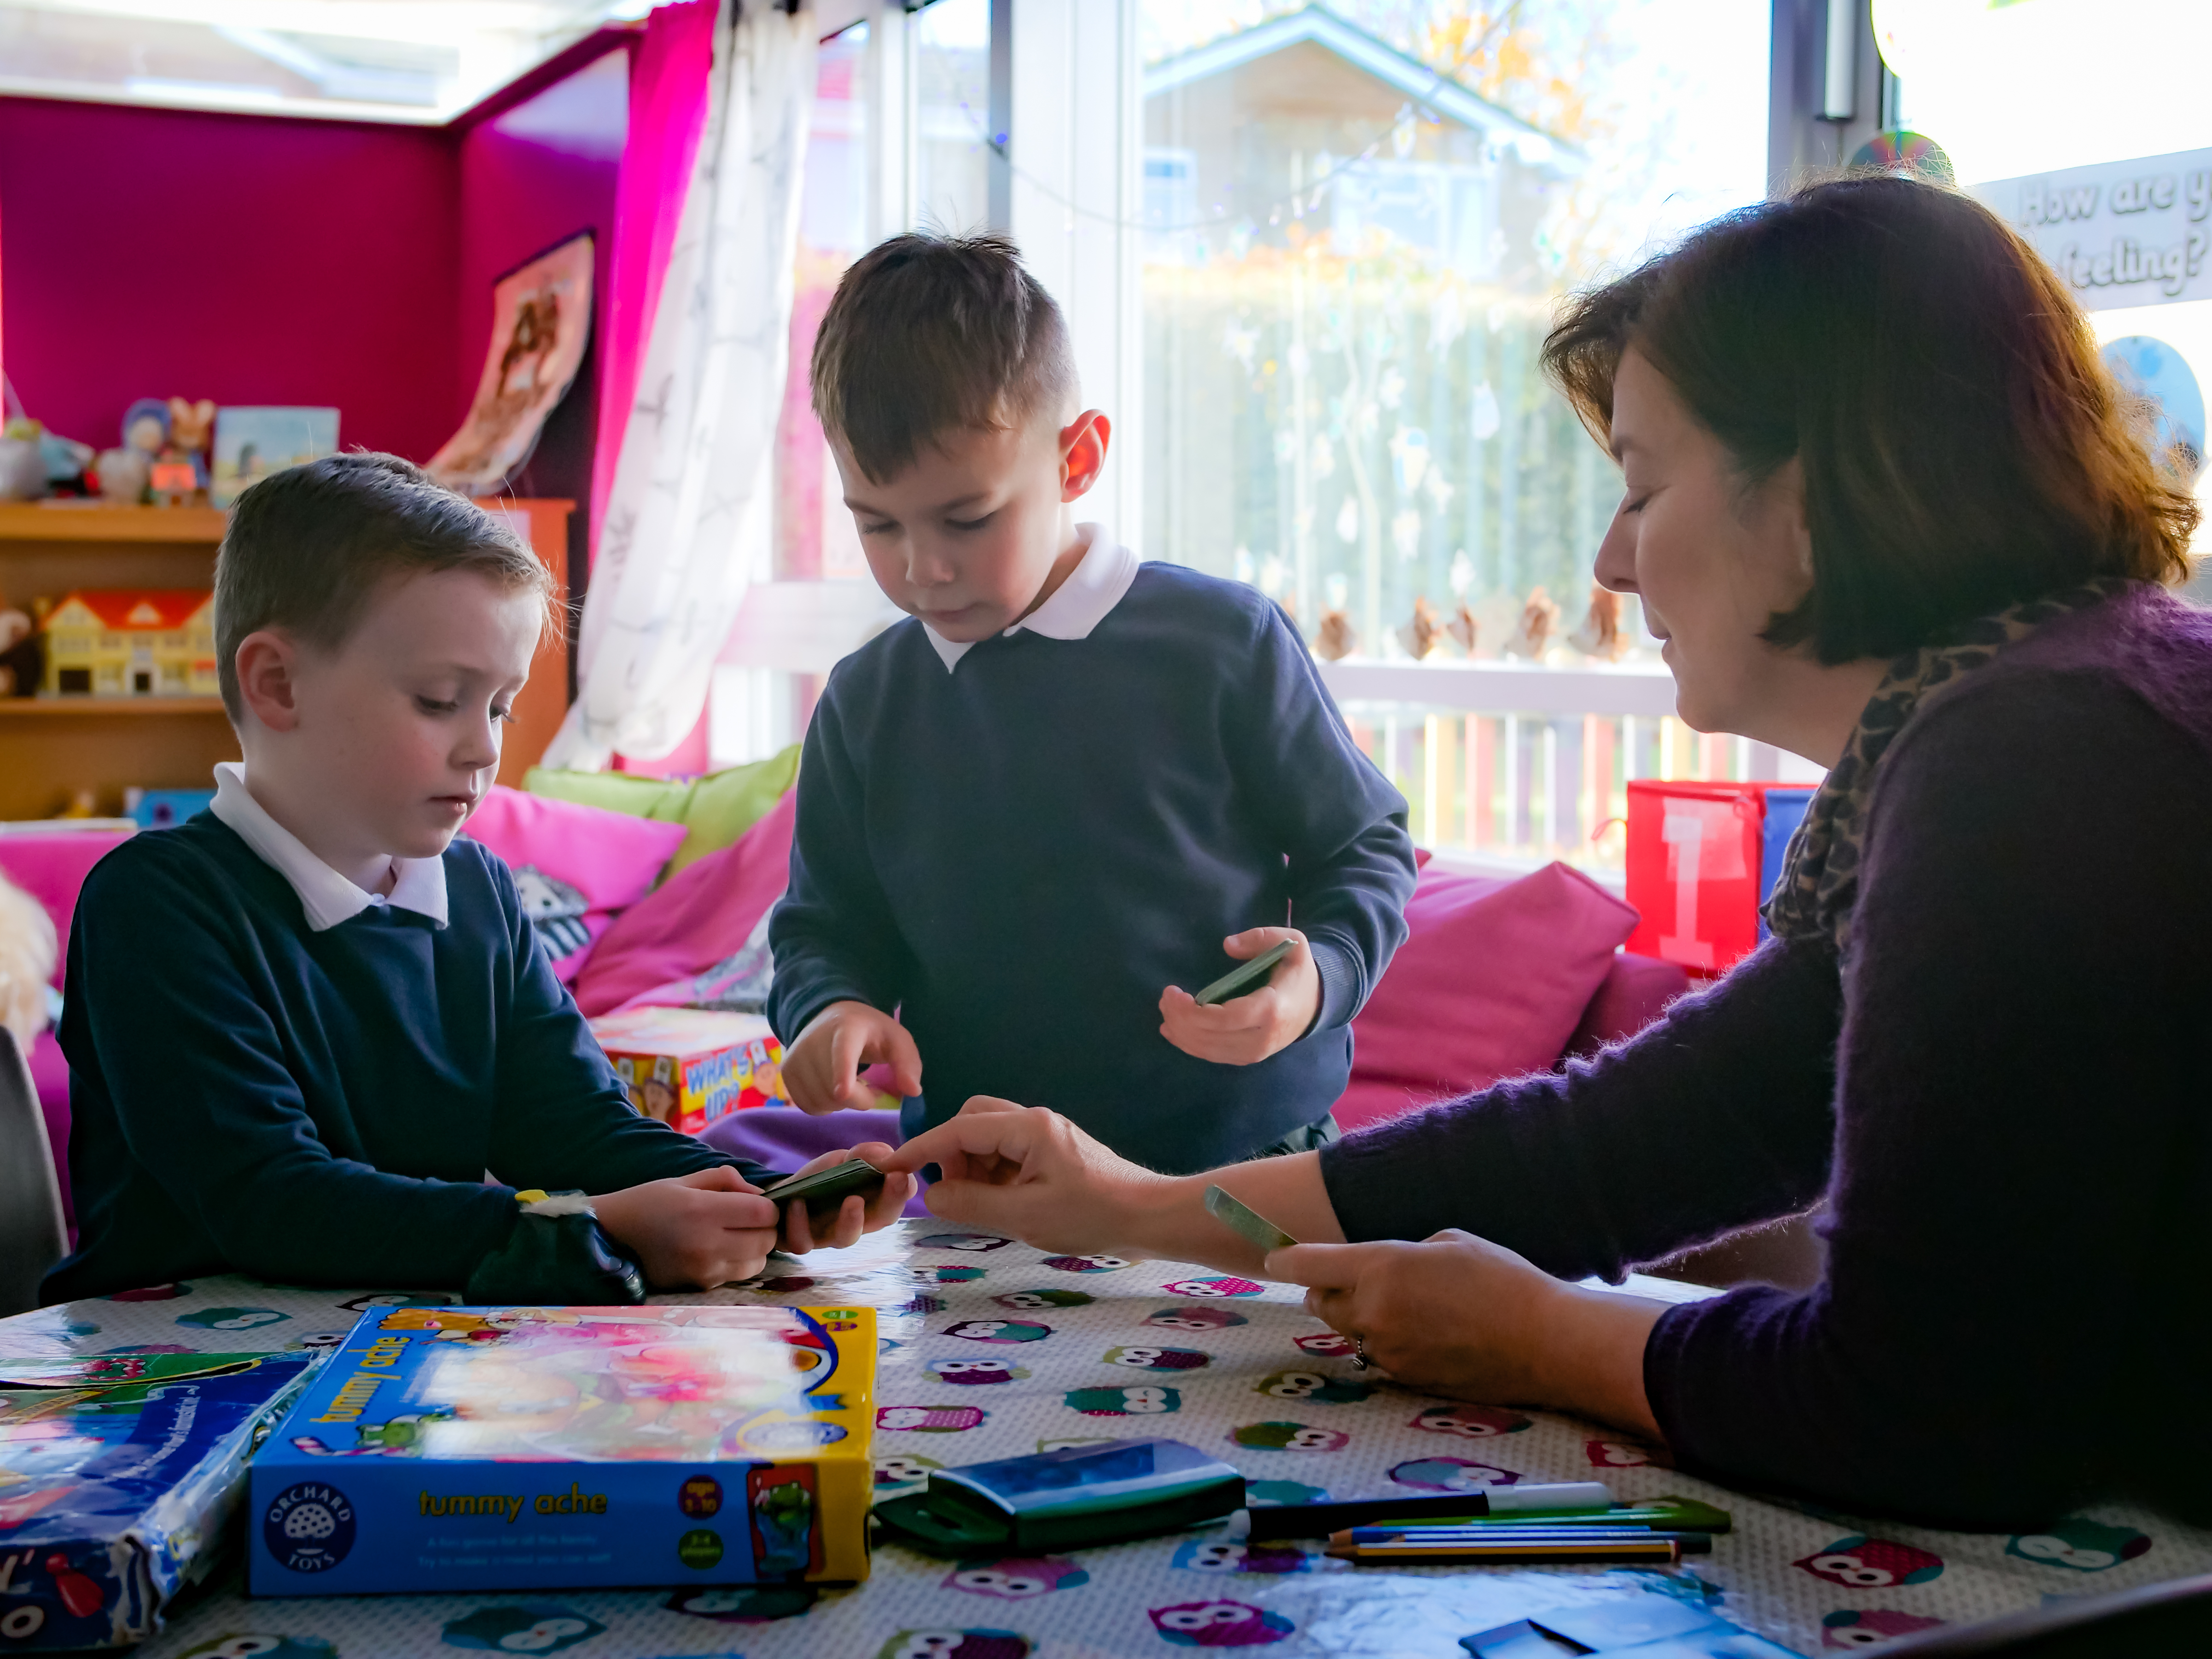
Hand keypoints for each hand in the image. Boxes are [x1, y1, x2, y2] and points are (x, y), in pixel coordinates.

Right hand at [592, 1166, 780, 1289]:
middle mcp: (706, 1245)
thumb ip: (725, 1180)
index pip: (763, 1213)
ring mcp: (703, 1271)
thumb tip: (759, 1194)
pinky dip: (737, 1263)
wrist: (609, 1240)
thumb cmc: (646, 1203)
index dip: (768, 1206)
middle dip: (764, 1228)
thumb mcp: (684, 1181)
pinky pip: (736, 1276)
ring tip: (735, 1236)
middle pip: (766, 1240)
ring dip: (755, 1249)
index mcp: (702, 1211)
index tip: (756, 1203)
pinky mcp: (699, 1287)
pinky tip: (718, 1251)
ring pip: (757, 1263)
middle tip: (748, 1219)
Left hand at [773, 1139, 915, 1252]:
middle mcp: (856, 1223)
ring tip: (853, 1201)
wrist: (783, 1197)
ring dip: (852, 1221)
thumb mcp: (842, 1160)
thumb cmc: (821, 1180)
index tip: (903, 1174)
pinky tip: (798, 1204)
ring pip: (846, 1238)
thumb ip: (864, 1154)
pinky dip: (800, 1224)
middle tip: (896, 1180)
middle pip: (881, 1219)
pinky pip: (804, 1241)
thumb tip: (886, 1153)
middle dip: (891, 1201)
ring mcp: (829, 1235)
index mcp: (872, 1202)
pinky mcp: (801, 1242)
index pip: (896, 1199)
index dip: (903, 1190)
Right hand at [783, 1000, 920, 1114]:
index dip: (842, 1073)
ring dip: (842, 1104)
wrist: (828, 1016)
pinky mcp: (787, 1071)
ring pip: (822, 1102)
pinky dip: (824, 1106)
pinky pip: (807, 1106)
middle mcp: (814, 1040)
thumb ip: (908, 1063)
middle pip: (836, 1090)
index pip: (843, 1052)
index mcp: (847, 1028)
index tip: (843, 1093)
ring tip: (851, 1084)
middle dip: (860, 1099)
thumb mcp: (896, 1039)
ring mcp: (796, 1056)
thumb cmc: (869, 1032)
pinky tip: (832, 1089)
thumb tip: (913, 1091)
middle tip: (870, 1086)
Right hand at [882, 1097, 1168, 1255]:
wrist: (1149, 1218)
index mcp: (1027, 1128)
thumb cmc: (1091, 1215)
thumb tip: (930, 1196)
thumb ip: (972, 1204)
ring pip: (990, 1139)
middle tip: (954, 1193)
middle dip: (953, 1153)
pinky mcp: (1054, 1154)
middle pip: (973, 1121)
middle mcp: (1034, 1122)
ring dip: (975, 1167)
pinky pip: (1009, 1155)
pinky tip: (1004, 1205)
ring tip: (984, 1206)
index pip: (959, 1128)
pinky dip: (995, 1176)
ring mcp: (1046, 1137)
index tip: (892, 1167)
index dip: (922, 1148)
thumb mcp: (1025, 1216)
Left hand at [1159, 927, 1319, 1064]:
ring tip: (1166, 1010)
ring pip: (1209, 1050)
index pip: (1226, 1019)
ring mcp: (1255, 1052)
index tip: (1174, 993)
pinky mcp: (1247, 1057)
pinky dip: (1189, 1045)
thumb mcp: (1291, 943)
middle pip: (1211, 1037)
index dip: (1194, 1011)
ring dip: (1181, 1032)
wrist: (1316, 1004)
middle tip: (1166, 997)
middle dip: (1180, 1019)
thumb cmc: (1299, 972)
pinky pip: (1213, 1055)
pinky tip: (1172, 1031)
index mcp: (1271, 1010)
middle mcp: (1262, 1038)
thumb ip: (1260, 937)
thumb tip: (1228, 945)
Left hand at [1266, 1229, 1666, 1439]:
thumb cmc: (1504, 1280)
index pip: (1309, 1264)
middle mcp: (1375, 1312)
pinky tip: (1425, 1334)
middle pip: (1322, 1302)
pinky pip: (1379, 1356)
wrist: (1544, 1342)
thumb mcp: (1449, 1242)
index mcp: (1382, 1268)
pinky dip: (1388, 1342)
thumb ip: (1402, 1253)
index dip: (1287, 1258)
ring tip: (1406, 1306)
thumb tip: (1383, 1268)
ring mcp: (1388, 1351)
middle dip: (1329, 1289)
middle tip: (1355, 1278)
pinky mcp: (1405, 1380)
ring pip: (1351, 1332)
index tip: (1275, 1256)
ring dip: (1361, 1318)